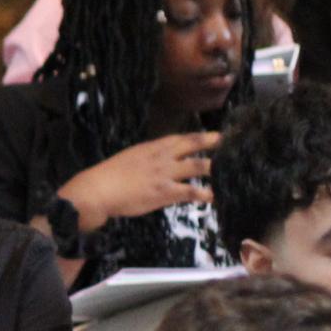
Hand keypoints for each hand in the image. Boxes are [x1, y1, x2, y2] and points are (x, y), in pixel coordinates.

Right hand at [57, 131, 220, 225]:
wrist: (98, 190)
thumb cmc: (108, 176)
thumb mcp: (129, 159)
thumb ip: (146, 159)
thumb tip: (157, 162)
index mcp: (151, 148)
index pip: (180, 138)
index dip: (199, 136)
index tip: (214, 134)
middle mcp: (162, 157)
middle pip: (193, 145)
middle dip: (212, 142)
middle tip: (230, 142)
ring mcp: (165, 173)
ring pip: (197, 166)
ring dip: (214, 167)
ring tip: (231, 170)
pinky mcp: (164, 191)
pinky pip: (190, 191)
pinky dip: (204, 194)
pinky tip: (213, 196)